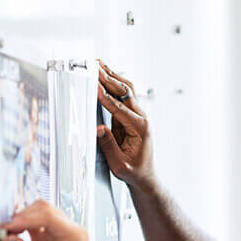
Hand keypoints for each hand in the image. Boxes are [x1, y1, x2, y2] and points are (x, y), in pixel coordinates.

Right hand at [0, 200, 93, 240]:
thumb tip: (8, 238)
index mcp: (76, 236)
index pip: (49, 215)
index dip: (26, 218)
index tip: (9, 227)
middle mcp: (70, 233)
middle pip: (43, 211)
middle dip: (22, 217)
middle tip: (5, 230)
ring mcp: (59, 237)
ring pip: (37, 217)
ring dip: (21, 223)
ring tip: (7, 234)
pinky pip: (33, 229)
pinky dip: (21, 231)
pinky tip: (12, 238)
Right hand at [96, 59, 154, 190]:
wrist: (145, 176)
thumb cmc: (135, 172)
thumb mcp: (119, 164)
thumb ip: (109, 146)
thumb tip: (99, 129)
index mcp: (141, 128)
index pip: (120, 108)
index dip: (105, 96)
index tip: (95, 85)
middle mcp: (142, 119)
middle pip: (125, 92)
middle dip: (109, 78)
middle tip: (95, 65)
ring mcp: (139, 116)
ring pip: (127, 90)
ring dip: (113, 76)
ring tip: (99, 64)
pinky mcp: (133, 116)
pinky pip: (124, 96)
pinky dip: (114, 84)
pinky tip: (105, 76)